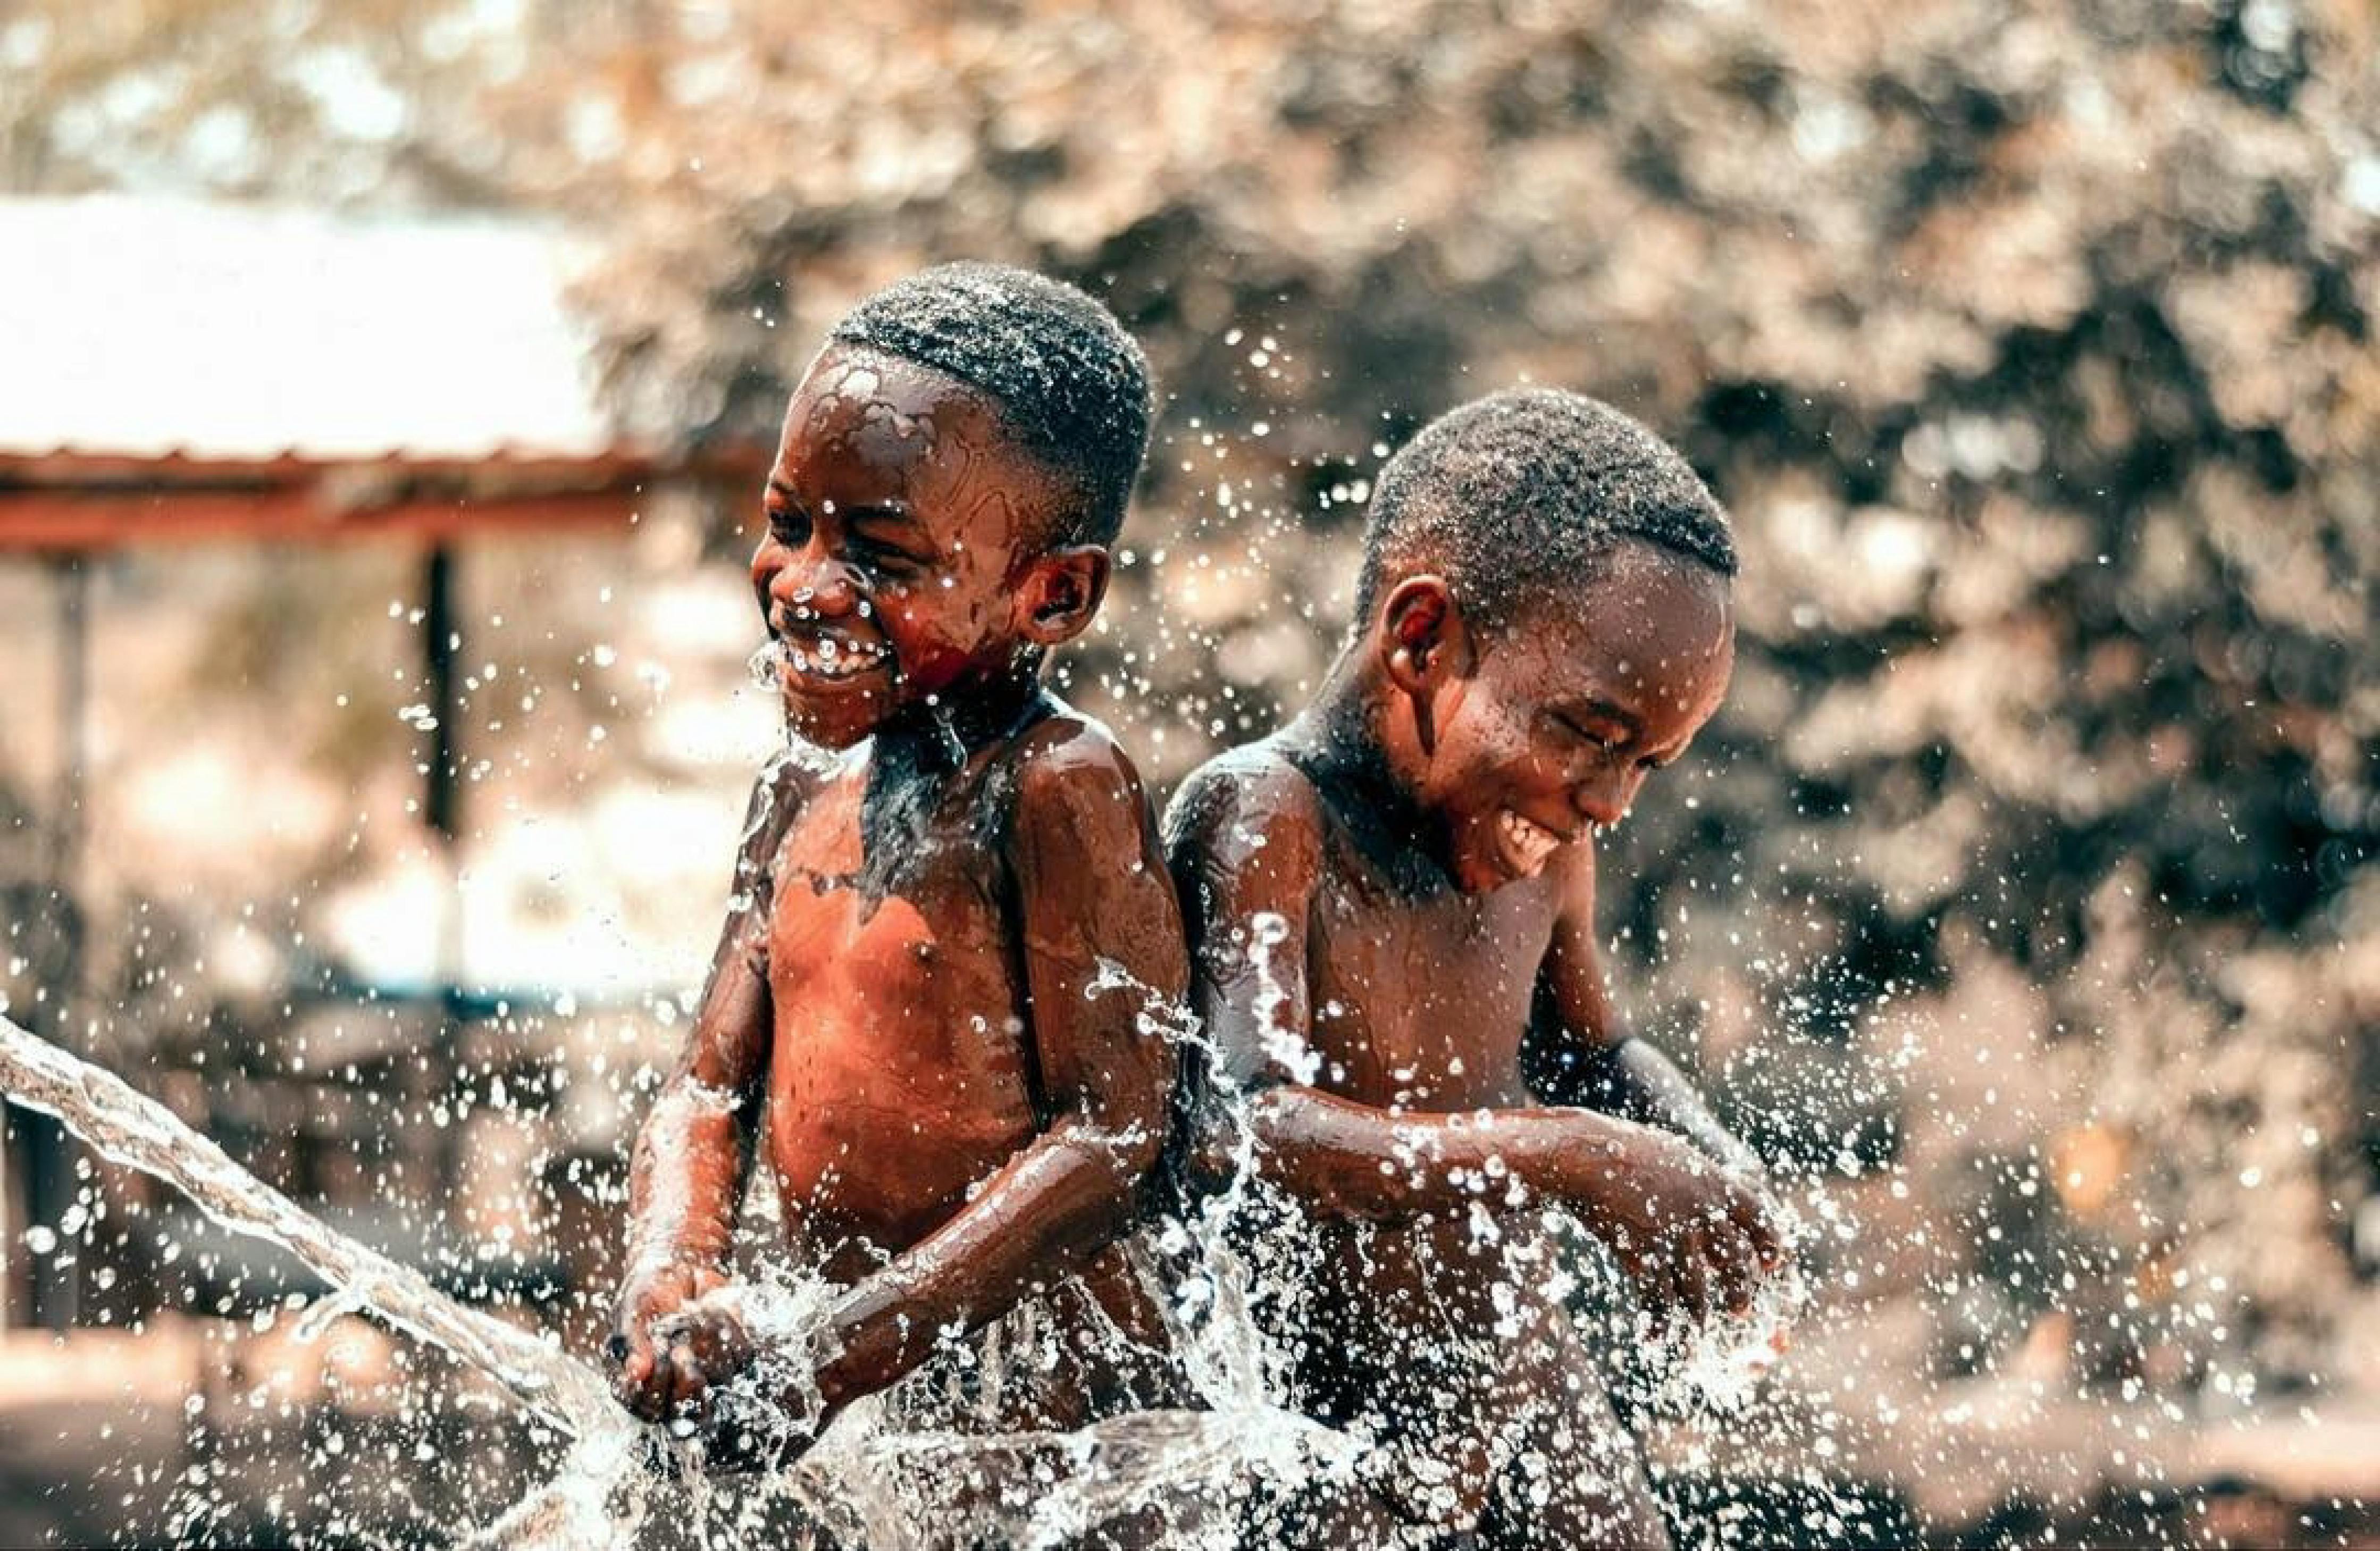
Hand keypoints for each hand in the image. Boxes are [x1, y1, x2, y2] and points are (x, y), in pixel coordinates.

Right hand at [609, 1261, 750, 1423]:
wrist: (678, 1263)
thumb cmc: (647, 1291)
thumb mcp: (631, 1312)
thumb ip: (632, 1342)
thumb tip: (635, 1373)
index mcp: (638, 1383)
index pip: (650, 1410)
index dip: (657, 1388)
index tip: (658, 1354)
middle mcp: (673, 1386)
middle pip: (690, 1414)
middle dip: (688, 1382)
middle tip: (681, 1349)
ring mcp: (707, 1373)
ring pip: (719, 1379)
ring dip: (703, 1340)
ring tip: (686, 1313)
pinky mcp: (733, 1355)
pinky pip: (741, 1354)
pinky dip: (725, 1326)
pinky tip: (708, 1307)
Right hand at [1567, 1127, 1785, 1327]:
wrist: (1585, 1155)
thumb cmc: (1623, 1148)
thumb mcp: (1673, 1155)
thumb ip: (1696, 1180)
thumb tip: (1711, 1195)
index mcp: (1714, 1184)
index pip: (1759, 1219)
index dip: (1768, 1243)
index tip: (1771, 1261)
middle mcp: (1703, 1213)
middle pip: (1735, 1262)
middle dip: (1739, 1290)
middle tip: (1741, 1308)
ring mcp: (1675, 1237)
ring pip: (1698, 1290)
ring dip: (1699, 1313)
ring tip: (1698, 1326)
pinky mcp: (1645, 1256)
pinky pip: (1657, 1300)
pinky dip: (1657, 1322)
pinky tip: (1653, 1336)